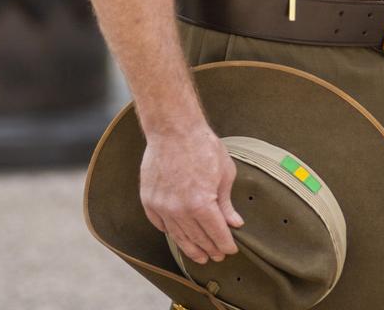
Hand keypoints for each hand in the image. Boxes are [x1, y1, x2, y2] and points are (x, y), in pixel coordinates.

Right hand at [140, 123, 244, 264]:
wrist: (173, 128)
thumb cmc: (202, 145)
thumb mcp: (224, 172)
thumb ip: (226, 202)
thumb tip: (234, 223)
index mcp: (201, 204)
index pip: (217, 234)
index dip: (226, 245)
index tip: (231, 249)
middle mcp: (180, 210)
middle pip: (198, 239)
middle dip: (210, 249)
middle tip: (217, 255)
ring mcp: (162, 206)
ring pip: (178, 236)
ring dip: (191, 248)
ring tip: (199, 256)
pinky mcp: (149, 200)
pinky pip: (160, 224)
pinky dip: (171, 232)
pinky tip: (178, 235)